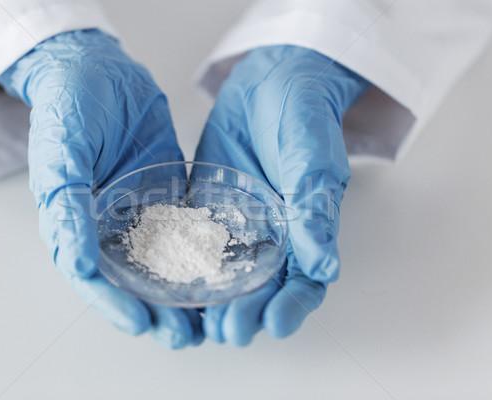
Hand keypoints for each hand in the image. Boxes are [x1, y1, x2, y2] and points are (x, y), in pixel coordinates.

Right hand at [0, 29, 202, 348]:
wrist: (98, 67)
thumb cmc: (69, 104)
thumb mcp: (61, 151)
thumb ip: (67, 204)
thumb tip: (78, 262)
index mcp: (74, 221)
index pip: (93, 276)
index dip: (115, 305)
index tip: (143, 325)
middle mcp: (107, 224)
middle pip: (131, 280)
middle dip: (156, 310)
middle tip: (187, 334)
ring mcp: (138, 211)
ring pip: (161, 262)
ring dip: (182, 291)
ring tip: (210, 315)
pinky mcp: (164, 194)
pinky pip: (184, 229)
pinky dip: (200, 252)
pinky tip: (222, 268)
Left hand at [194, 45, 369, 344]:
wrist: (270, 82)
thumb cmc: (304, 116)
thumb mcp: (313, 159)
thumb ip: (315, 211)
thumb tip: (324, 265)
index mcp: (305, 230)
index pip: (303, 281)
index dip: (292, 307)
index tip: (275, 324)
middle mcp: (270, 236)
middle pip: (260, 288)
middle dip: (246, 313)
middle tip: (228, 331)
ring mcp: (236, 225)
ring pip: (224, 274)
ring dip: (213, 300)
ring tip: (196, 320)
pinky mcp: (205, 209)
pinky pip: (192, 243)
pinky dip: (183, 265)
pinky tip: (167, 280)